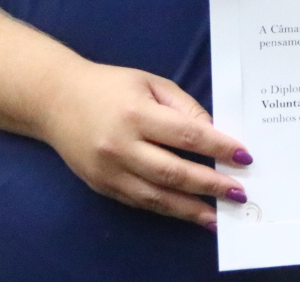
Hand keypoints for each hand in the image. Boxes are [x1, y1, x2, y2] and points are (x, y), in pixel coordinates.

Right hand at [35, 60, 249, 227]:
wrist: (55, 100)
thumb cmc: (110, 86)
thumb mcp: (150, 83)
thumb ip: (183, 107)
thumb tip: (214, 134)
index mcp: (136, 113)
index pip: (187, 135)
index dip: (219, 147)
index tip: (244, 156)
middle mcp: (121, 145)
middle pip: (174, 171)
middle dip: (210, 184)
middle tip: (239, 192)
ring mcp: (109, 170)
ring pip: (157, 195)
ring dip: (191, 208)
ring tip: (219, 215)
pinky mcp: (102, 186)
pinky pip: (140, 201)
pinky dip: (167, 209)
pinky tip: (187, 212)